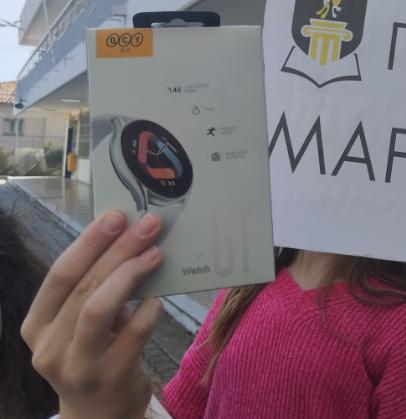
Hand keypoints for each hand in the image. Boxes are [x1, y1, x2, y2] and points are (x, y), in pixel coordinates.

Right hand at [21, 209, 164, 418]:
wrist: (100, 414)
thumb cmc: (94, 353)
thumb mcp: (81, 322)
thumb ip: (95, 286)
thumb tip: (129, 234)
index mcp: (38, 324)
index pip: (60, 274)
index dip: (89, 242)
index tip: (115, 216)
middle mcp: (49, 347)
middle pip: (83, 286)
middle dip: (118, 250)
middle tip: (147, 225)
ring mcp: (77, 366)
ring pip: (98, 309)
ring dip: (130, 274)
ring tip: (155, 254)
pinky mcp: (109, 379)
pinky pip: (132, 335)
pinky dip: (148, 311)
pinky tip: (159, 297)